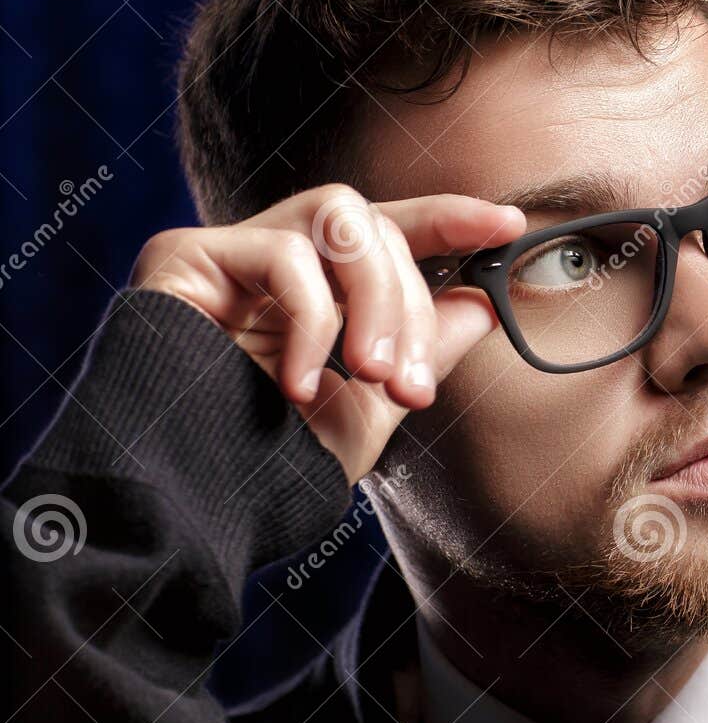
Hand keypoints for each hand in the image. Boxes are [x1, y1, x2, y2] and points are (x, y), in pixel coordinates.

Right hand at [132, 184, 525, 484]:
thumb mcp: (371, 411)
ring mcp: (227, 252)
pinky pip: (280, 254)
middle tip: (411, 387)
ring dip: (376, 299)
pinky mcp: (183, 255)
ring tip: (370, 376)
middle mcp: (273, 261)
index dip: (449, 220)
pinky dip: (312, 322)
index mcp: (317, 293)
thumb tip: (482, 304)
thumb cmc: (273, 467)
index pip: (389, 231)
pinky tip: (300, 384)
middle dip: (411, 304)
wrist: (191, 505)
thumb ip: (422, 352)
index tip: (508, 225)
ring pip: (339, 218)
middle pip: (374, 226)